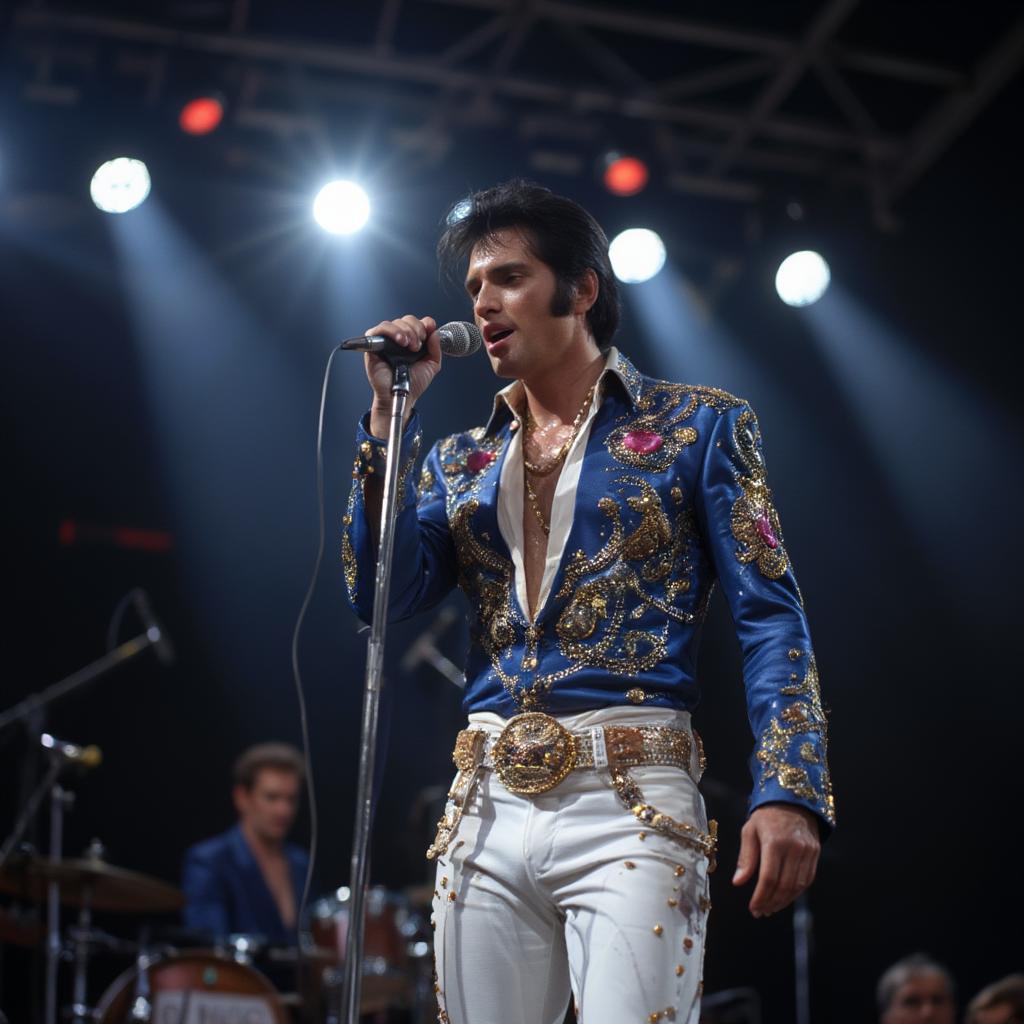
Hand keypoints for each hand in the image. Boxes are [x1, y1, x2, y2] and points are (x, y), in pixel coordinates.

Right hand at [364, 315, 443, 436]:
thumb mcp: (432, 365)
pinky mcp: (373, 346)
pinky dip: (391, 331)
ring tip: (410, 346)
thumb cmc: (413, 383)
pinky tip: (400, 342)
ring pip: (394, 322)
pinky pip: (378, 329)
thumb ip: (435, 348)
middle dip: (416, 329)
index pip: (417, 322)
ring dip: (406, 331)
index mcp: (412, 341)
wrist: (403, 396)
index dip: (424, 324)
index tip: (428, 332)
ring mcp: (386, 342)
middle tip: (418, 345)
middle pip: (406, 319)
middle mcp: (399, 340)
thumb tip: (434, 331)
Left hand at [732, 803, 819, 916]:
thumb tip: (738, 882)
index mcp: (774, 842)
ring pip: (797, 886)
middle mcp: (794, 848)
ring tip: (770, 908)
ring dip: (783, 901)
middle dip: (771, 903)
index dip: (761, 897)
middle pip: (784, 885)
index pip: (769, 878)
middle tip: (760, 912)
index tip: (753, 908)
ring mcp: (807, 851)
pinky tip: (784, 897)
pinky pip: (807, 879)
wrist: (791, 799)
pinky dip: (796, 893)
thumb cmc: (765, 816)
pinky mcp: (815, 853)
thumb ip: (746, 858)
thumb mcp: (750, 831)